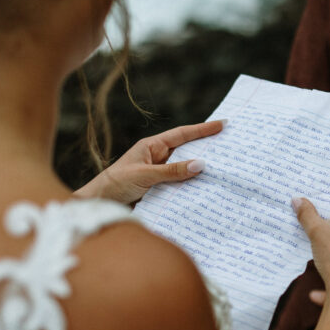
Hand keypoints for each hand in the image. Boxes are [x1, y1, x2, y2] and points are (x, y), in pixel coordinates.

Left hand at [74, 120, 223, 204]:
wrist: (99, 205)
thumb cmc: (116, 184)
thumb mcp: (145, 175)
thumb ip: (172, 171)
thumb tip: (200, 164)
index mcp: (152, 146)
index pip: (182, 135)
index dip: (202, 130)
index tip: (222, 124)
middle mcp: (157, 157)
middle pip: (187, 150)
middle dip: (207, 148)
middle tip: (230, 146)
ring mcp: (159, 173)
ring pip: (185, 169)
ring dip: (200, 171)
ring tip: (223, 170)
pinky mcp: (159, 189)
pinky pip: (180, 185)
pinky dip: (192, 186)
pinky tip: (205, 190)